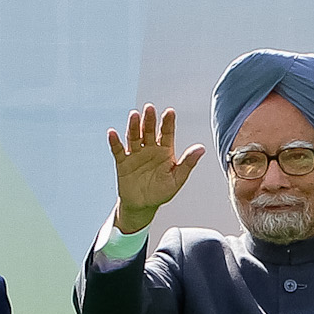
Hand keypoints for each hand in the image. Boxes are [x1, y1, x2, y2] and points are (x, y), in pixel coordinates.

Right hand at [106, 103, 203, 232]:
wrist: (143, 205)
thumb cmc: (161, 192)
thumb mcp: (177, 178)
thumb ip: (188, 163)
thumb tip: (201, 148)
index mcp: (165, 151)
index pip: (167, 133)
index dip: (168, 123)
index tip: (170, 112)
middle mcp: (150, 148)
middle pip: (149, 131)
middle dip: (149, 120)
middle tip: (149, 108)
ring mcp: (136, 154)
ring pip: (134, 137)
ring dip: (134, 126)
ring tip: (134, 115)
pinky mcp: (123, 162)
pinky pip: (118, 150)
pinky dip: (115, 142)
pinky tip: (112, 133)